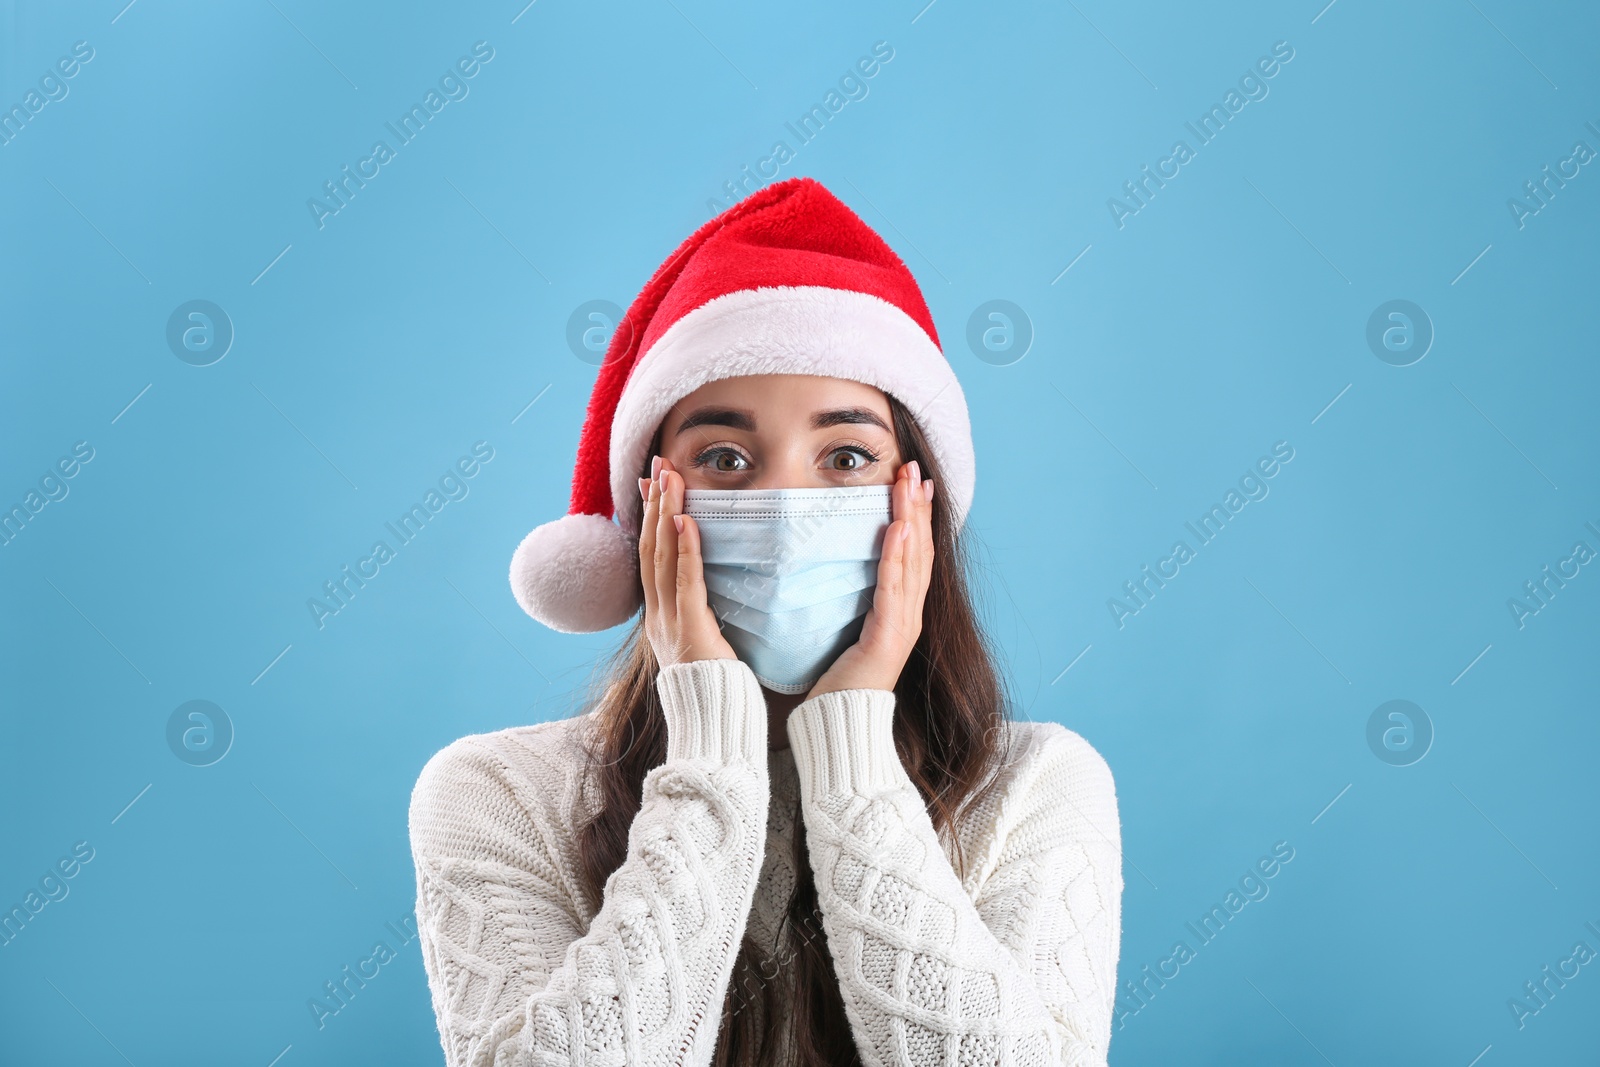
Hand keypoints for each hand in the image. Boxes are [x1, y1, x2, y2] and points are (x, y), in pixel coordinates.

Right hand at [637, 455, 737, 668]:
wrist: (713, 725)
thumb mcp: (706, 644)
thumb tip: (713, 593)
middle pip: (649, 549)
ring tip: (670, 479)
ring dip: (665, 514)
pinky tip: (685, 522)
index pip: (649, 558)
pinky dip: (685, 549)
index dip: (649, 519)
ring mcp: (670, 623)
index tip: (652, 486)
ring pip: (661, 558)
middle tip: (658, 465)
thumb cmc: (719, 687)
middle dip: (654, 504)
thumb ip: (704, 617)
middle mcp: (658, 617)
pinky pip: (686, 582)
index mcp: (660, 619)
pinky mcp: (690, 630)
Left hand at [805, 459, 934, 699]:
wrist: (839, 723)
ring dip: (912, 519)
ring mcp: (903, 627)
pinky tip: (898, 530)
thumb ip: (850, 601)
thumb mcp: (846, 630)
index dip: (917, 517)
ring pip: (912, 562)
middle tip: (915, 469)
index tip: (915, 483)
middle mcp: (909, 616)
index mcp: (900, 613)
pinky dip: (897, 557)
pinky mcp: (888, 639)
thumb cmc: (837, 682)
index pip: (914, 555)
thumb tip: (835, 567)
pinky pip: (893, 589)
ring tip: (910, 485)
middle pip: (920, 551)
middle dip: (918, 507)